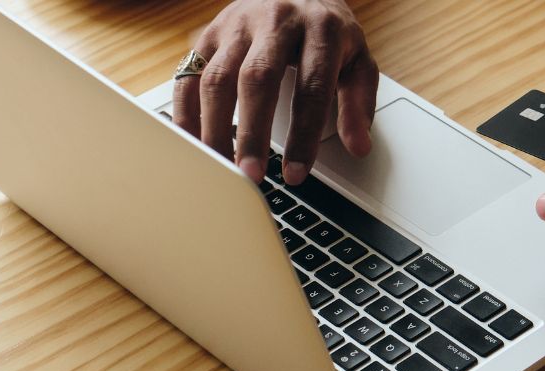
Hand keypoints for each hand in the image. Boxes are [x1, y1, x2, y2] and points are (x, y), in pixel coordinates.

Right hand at [174, 0, 377, 184]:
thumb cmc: (327, 30)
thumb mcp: (357, 59)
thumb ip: (358, 102)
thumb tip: (358, 147)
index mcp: (320, 29)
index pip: (311, 87)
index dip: (303, 134)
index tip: (295, 173)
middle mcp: (276, 21)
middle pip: (257, 78)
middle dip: (252, 132)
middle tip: (250, 174)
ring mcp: (238, 25)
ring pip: (218, 76)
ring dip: (215, 126)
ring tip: (220, 165)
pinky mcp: (210, 32)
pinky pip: (190, 73)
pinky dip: (186, 110)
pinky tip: (192, 141)